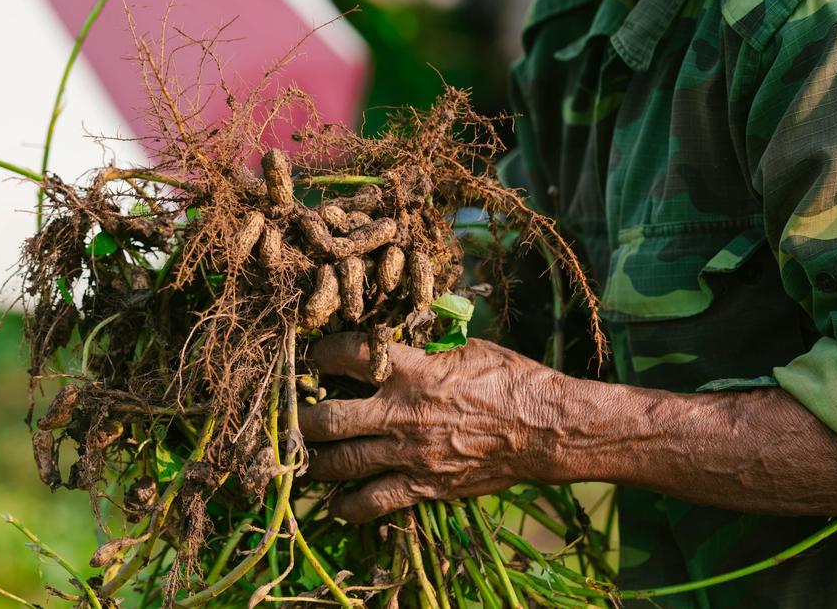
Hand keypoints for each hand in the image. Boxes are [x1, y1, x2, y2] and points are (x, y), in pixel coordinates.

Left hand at [298, 332, 567, 522]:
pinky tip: (334, 503)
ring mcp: (409, 454)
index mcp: (412, 370)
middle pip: (329, 419)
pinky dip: (347, 505)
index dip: (321, 353)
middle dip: (301, 417)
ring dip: (314, 461)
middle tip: (290, 414)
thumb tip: (398, 329)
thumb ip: (426, 344)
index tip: (313, 355)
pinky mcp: (423, 486)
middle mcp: (401, 413)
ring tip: (302, 456)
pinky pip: (372, 502)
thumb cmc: (511, 379)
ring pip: (341, 463)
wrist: (546, 429)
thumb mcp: (467, 347)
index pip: (347, 355)